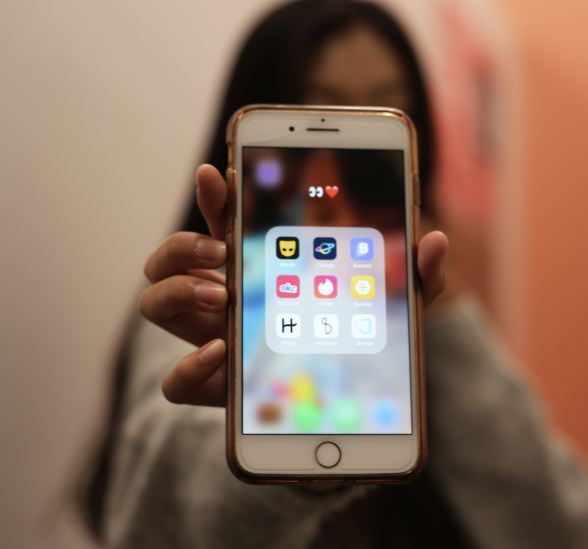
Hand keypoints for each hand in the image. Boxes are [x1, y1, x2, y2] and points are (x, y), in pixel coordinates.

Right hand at [141, 164, 448, 406]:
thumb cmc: (360, 349)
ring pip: (154, 304)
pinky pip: (174, 383)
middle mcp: (223, 303)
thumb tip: (433, 238)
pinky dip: (188, 367)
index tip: (220, 172)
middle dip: (181, 244)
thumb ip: (417, 276)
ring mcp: (212, 343)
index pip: (222, 223)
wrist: (344, 416)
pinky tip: (221, 355)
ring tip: (222, 297)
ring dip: (177, 291)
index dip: (215, 195)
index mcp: (258, 271)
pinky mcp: (216, 393)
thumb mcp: (396, 309)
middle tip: (222, 252)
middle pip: (167, 259)